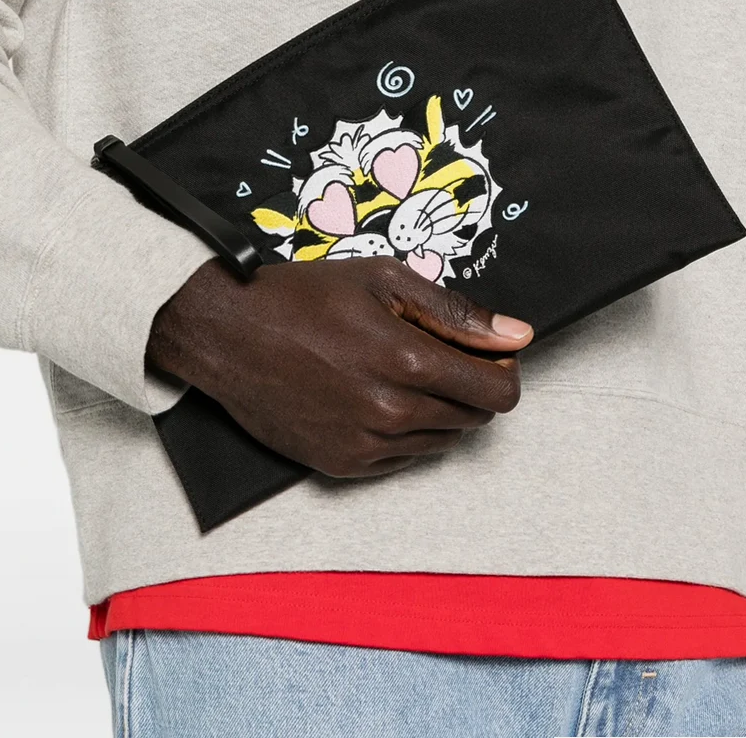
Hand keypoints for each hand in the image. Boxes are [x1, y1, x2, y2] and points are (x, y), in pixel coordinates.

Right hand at [146, 257, 532, 478]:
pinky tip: (375, 395)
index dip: (503, 371)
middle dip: (470, 386)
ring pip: (442, 442)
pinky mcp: (342, 466)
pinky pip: (403, 459)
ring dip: (438, 410)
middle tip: (438, 352)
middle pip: (474, 419)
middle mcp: (391, 414)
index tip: (487, 354)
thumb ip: (456, 311)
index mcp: (407, 362)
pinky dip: (404, 431)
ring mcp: (366, 446)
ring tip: (399, 370)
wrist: (228, 335)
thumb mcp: (383, 280)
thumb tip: (517, 335)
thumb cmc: (303, 298)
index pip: (498, 394)